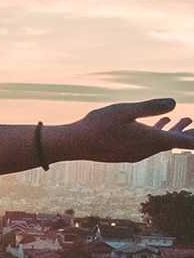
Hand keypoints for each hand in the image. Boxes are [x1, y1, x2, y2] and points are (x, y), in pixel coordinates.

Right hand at [57, 99, 193, 165]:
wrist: (75, 144)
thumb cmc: (98, 125)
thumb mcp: (125, 110)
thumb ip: (150, 107)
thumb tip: (174, 103)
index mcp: (151, 140)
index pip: (184, 141)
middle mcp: (146, 150)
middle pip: (175, 142)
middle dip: (188, 132)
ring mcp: (136, 154)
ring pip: (161, 142)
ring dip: (172, 131)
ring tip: (181, 120)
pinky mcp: (126, 154)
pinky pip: (149, 145)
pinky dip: (157, 135)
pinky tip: (153, 126)